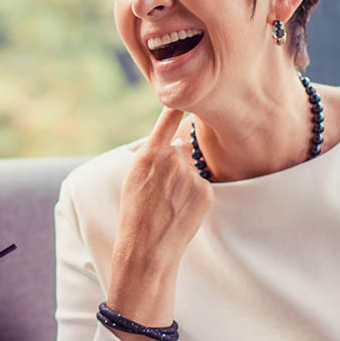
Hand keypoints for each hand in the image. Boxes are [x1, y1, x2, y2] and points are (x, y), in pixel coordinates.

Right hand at [107, 107, 212, 340]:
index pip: (169, 119)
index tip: (187, 92)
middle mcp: (171, 161)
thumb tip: (174, 141)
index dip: (179, 105)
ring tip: (170, 202)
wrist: (147, 248)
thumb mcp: (133, 178)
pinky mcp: (205, 192)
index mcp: (149, 155)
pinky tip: (181, 209)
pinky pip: (203, 184)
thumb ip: (152, 155)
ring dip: (186, 179)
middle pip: (183, 147)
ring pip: (193, 167)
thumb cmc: (135, 213)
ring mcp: (190, 176)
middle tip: (164, 187)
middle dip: (178, 160)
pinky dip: (195, 194)